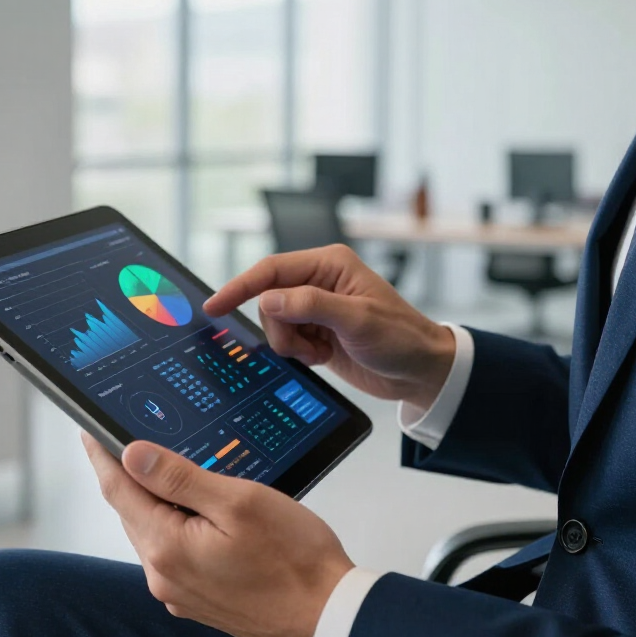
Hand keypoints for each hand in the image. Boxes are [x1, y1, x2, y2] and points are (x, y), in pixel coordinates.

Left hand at [83, 433, 353, 636]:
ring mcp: (180, 591)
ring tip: (172, 469)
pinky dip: (177, 524)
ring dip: (158, 501)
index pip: (120, 491)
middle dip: (132, 476)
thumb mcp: (237, 501)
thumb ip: (180, 478)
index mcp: (167, 547)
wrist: (325, 616)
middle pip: (134, 512)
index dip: (103, 457)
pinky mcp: (199, 599)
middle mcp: (164, 575)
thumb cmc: (293, 558)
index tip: (90, 432)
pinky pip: (175, 551)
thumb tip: (132, 455)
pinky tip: (200, 510)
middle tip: (132, 438)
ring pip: (155, 532)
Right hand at [203, 244, 454, 410]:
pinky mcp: (317, 331)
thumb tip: (268, 299)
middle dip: (281, 329)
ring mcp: (317, 307)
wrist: (421, 371)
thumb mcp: (358, 320)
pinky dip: (299, 353)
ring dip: (291, 344)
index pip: (272, 270)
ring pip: (275, 323)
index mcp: (330, 264)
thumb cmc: (401, 338)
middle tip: (308, 346)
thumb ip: (311, 306)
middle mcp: (320, 281)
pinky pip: (287, 341)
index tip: (214, 306)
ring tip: (321, 351)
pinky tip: (324, 356)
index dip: (240, 287)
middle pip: (269, 300)